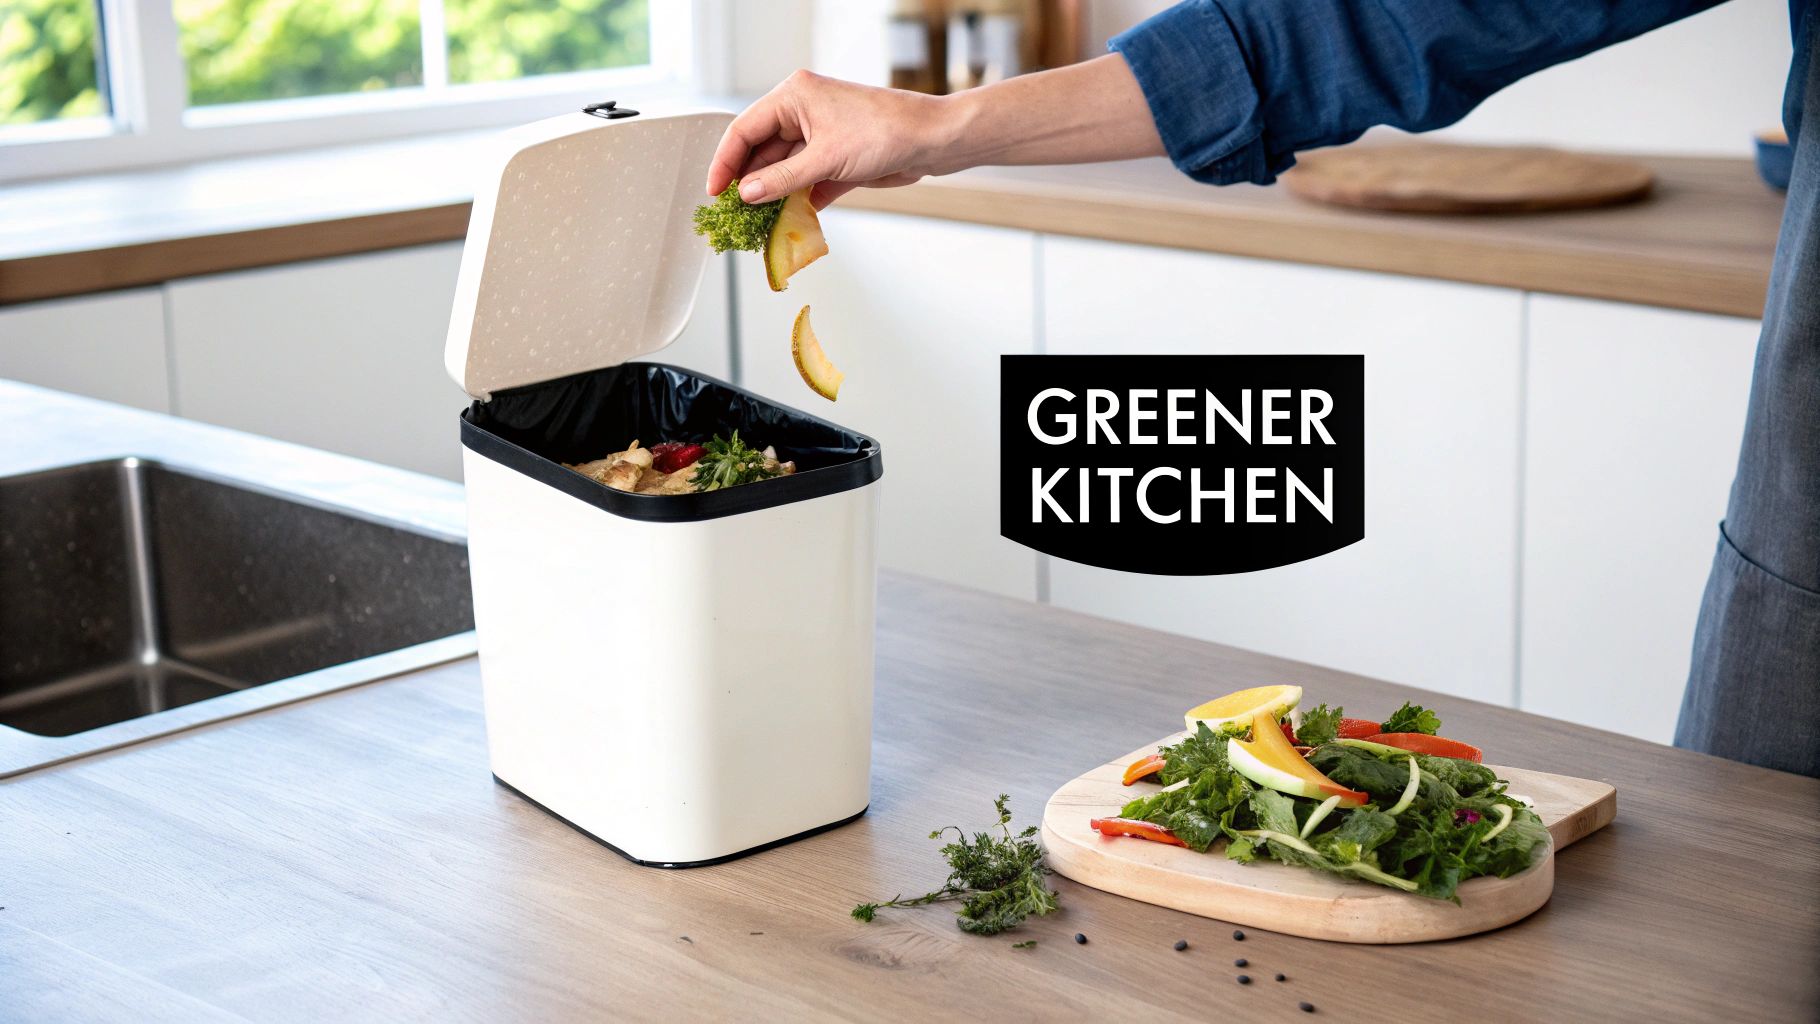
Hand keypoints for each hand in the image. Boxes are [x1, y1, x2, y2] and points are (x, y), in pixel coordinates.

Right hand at [706, 70, 957, 208]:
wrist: (931, 142)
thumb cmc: (885, 132)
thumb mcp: (826, 159)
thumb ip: (782, 179)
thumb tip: (747, 194)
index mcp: (794, 96)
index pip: (744, 129)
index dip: (726, 162)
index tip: (715, 191)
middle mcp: (803, 112)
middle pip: (761, 150)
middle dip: (748, 181)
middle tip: (734, 212)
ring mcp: (820, 136)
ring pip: (783, 168)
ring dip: (772, 195)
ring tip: (756, 221)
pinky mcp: (836, 159)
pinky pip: (805, 181)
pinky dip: (797, 199)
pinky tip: (786, 219)